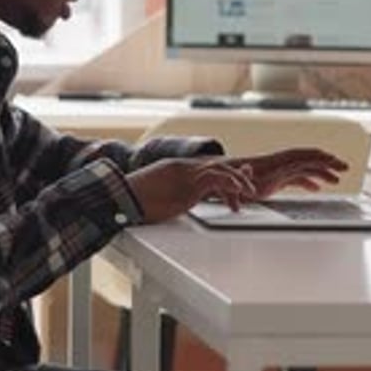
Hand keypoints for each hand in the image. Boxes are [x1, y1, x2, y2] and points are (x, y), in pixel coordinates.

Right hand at [127, 157, 256, 223]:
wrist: (121, 198)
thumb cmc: (131, 202)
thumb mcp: (153, 197)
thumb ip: (166, 197)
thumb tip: (167, 205)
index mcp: (174, 169)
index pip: (205, 167)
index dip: (222, 174)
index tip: (235, 181)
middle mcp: (182, 167)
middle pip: (216, 165)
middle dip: (235, 175)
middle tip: (248, 187)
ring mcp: (186, 174)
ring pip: (221, 170)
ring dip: (238, 182)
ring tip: (248, 194)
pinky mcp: (189, 185)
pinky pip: (218, 179)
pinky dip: (232, 184)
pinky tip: (240, 193)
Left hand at [225, 148, 348, 199]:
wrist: (217, 177)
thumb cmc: (224, 180)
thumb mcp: (232, 180)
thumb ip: (241, 177)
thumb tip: (246, 172)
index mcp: (270, 164)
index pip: (298, 158)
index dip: (315, 158)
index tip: (331, 160)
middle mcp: (276, 165)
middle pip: (306, 160)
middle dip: (326, 162)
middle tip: (344, 166)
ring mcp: (276, 171)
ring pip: (303, 168)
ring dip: (320, 172)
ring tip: (337, 179)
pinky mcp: (273, 179)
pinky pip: (295, 178)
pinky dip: (307, 181)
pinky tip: (317, 187)